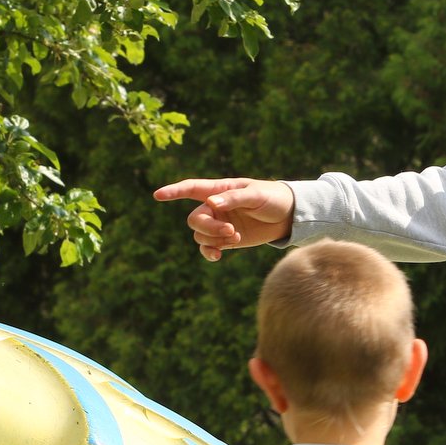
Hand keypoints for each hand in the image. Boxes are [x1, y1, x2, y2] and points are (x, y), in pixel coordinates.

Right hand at [152, 177, 294, 260]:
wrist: (288, 216)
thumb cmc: (273, 197)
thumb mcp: (256, 194)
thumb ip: (234, 198)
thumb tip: (211, 203)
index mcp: (220, 189)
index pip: (191, 188)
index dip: (174, 191)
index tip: (157, 195)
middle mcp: (215, 207)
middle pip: (195, 219)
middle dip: (209, 228)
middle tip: (231, 231)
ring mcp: (219, 224)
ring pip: (200, 235)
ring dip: (214, 239)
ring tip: (236, 237)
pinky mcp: (226, 239)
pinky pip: (207, 248)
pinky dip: (209, 252)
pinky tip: (218, 256)